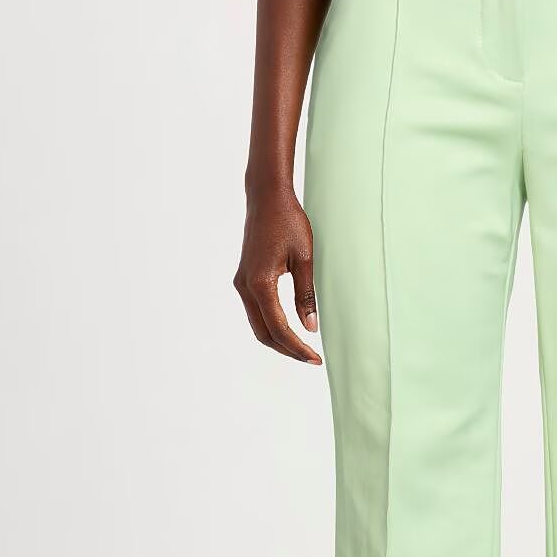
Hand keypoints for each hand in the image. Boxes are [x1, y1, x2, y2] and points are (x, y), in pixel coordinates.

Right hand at [234, 186, 321, 364]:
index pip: (279, 329)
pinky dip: (270, 324)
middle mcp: (245, 287)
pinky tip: (288, 326)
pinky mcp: (244, 278)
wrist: (267, 198)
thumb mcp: (304, 259)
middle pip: (263, 333)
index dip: (297, 347)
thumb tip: (311, 327)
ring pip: (257, 324)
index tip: (316, 358)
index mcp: (260, 284)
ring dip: (278, 339)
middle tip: (311, 357)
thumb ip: (306, 296)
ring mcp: (241, 283)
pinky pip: (255, 310)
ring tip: (302, 346)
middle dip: (287, 349)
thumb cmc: (289, 222)